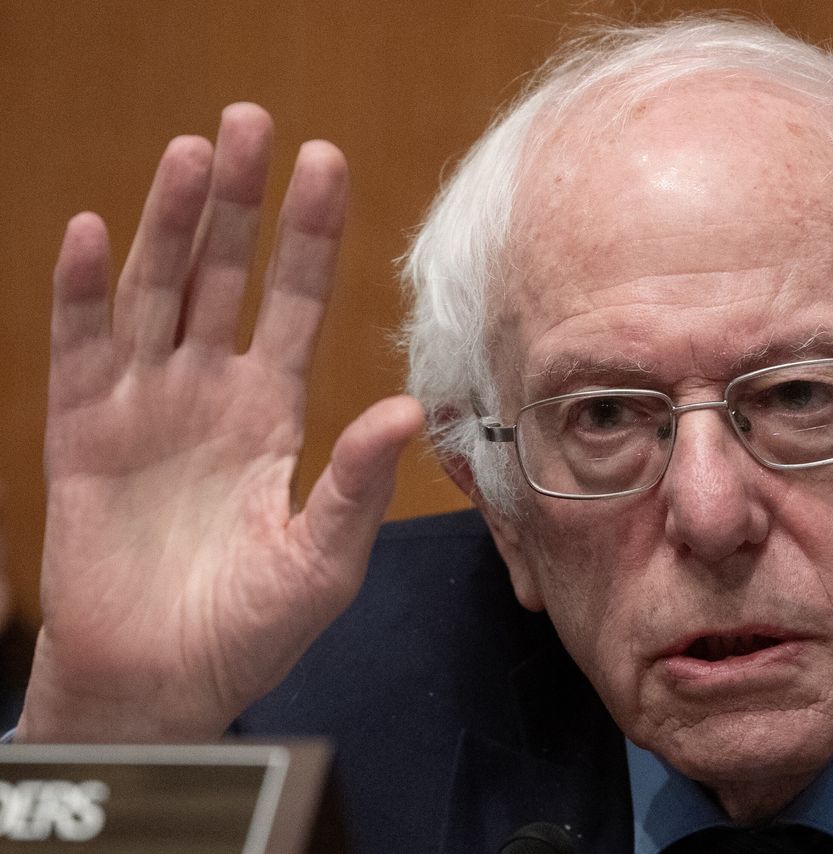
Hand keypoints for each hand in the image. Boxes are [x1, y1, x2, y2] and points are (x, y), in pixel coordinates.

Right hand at [16, 104, 423, 741]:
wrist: (163, 681)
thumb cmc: (252, 627)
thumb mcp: (321, 559)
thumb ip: (356, 486)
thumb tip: (407, 412)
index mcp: (274, 411)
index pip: (297, 303)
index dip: (309, 235)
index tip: (325, 163)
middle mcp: (211, 391)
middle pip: (225, 275)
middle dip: (239, 201)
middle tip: (252, 121)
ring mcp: (144, 403)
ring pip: (158, 292)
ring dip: (171, 222)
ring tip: (193, 153)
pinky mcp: (80, 430)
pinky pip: (79, 346)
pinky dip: (82, 291)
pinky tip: (95, 232)